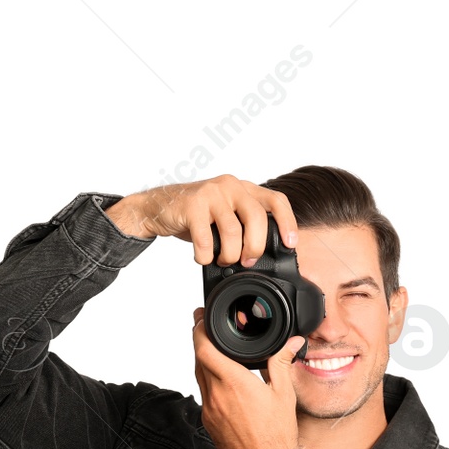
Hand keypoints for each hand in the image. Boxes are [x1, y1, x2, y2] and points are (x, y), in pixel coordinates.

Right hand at [104, 174, 297, 265]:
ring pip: (232, 231)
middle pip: (257, 218)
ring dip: (229, 254)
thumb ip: (246, 226)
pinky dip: (206, 255)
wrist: (158, 207)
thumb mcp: (227, 216)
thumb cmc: (197, 215)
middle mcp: (231, 186)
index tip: (290, 244)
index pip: (276, 200)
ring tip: (221, 260)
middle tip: (247, 261)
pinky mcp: (192, 204)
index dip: (288, 223)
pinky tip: (202, 257)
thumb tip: (266, 256)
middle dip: (255, 247)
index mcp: (245, 189)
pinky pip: (206, 238)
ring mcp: (212, 193)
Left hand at [192, 311, 302, 448]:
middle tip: (206, 328)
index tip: (200, 317)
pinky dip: (209, 381)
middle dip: (201, 341)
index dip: (198, 329)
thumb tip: (291, 342)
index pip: (204, 347)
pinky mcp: (208, 421)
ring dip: (204, 361)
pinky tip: (223, 382)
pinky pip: (204, 394)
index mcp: (233, 383)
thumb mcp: (283, 394)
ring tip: (216, 352)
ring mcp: (209, 409)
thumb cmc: (277, 435)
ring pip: (199, 376)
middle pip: (198, 359)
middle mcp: (215, 395)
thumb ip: (282, 363)